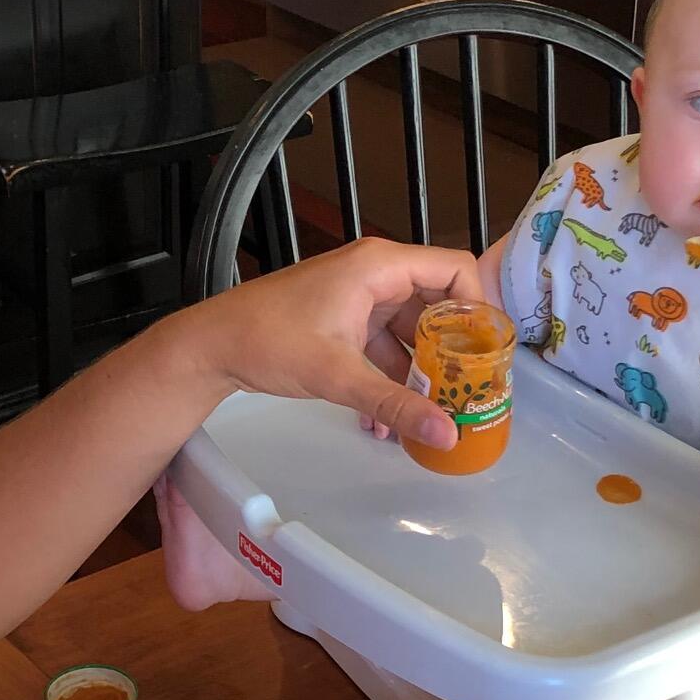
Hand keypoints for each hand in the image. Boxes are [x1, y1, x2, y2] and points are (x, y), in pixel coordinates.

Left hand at [182, 237, 483, 448]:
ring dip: (420, 371)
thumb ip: (395, 405)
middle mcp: (375, 274)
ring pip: (410, 330)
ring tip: (431, 413)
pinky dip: (391, 377)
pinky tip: (387, 422)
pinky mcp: (344, 320)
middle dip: (452, 349)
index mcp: (379, 266)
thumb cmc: (268, 341)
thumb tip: (447, 433)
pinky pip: (384, 345)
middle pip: (438, 303)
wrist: (211, 346)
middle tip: (469, 389)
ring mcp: (358, 297)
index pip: (455, 269)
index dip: (479, 307)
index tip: (487, 352)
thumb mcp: (338, 376)